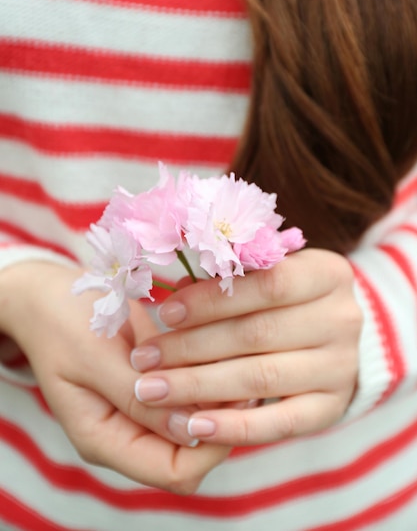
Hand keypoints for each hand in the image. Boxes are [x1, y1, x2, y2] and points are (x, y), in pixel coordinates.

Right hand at [0, 262, 229, 492]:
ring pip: (199, 417)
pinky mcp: (154, 385)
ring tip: (237, 347)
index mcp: (104, 440)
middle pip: (194, 450)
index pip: (175, 472)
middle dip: (223, 414)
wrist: (48, 296)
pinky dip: (209, 367)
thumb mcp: (94, 358)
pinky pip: (191, 388)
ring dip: (221, 387)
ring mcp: (142, 410)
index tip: (233, 394)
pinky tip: (219, 336)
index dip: (211, 443)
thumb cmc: (63, 322)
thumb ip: (136, 399)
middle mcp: (128, 434)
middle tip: (243, 367)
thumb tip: (191, 431)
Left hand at [130, 249, 362, 445]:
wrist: (332, 335)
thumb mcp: (267, 273)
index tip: (164, 313)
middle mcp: (342, 319)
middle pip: (258, 333)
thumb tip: (167, 292)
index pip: (268, 283)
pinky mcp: (332, 408)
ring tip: (152, 390)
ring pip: (262, 378)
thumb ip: (228, 277)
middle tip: (144, 359)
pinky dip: (234, 427)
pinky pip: (280, 423)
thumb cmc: (285, 297)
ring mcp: (341, 367)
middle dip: (192, 346)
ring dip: (199, 386)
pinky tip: (193, 428)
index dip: (212, 299)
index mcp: (327, 273)